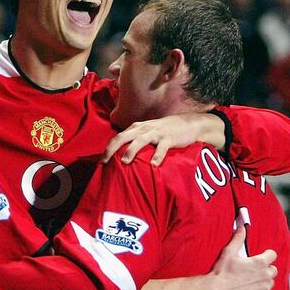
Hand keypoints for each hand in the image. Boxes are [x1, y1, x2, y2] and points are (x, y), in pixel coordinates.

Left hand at [101, 113, 223, 165]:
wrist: (188, 123)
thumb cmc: (165, 130)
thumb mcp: (147, 132)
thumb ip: (135, 140)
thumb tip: (121, 155)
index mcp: (136, 128)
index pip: (118, 137)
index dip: (108, 148)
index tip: (101, 161)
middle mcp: (144, 129)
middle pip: (123, 137)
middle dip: (112, 148)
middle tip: (104, 161)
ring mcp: (156, 133)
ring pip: (140, 140)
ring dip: (131, 150)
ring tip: (124, 162)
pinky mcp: (169, 138)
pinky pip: (162, 148)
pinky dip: (157, 156)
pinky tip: (153, 165)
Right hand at [206, 227, 276, 289]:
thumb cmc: (222, 272)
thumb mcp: (228, 252)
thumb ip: (238, 239)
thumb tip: (241, 227)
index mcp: (260, 262)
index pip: (272, 255)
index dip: (266, 256)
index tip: (260, 258)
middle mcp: (266, 276)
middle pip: (272, 270)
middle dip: (265, 270)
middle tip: (252, 272)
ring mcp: (265, 289)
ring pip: (269, 283)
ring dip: (263, 282)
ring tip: (249, 283)